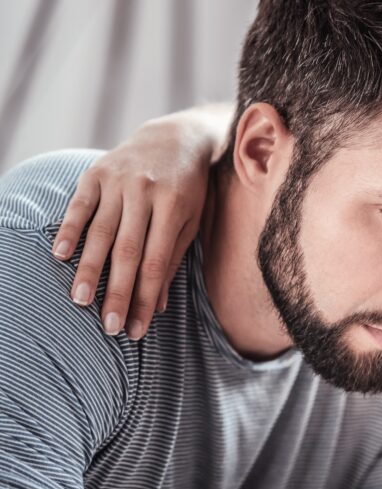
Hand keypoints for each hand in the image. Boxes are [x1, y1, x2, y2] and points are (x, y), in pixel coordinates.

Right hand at [52, 114, 214, 338]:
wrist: (175, 137)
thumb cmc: (189, 188)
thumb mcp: (191, 221)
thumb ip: (172, 259)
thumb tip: (156, 306)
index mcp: (174, 208)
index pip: (156, 263)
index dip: (144, 298)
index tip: (135, 328)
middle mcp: (145, 193)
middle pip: (127, 252)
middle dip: (116, 292)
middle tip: (108, 326)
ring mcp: (119, 181)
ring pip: (100, 232)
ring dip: (89, 268)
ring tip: (79, 300)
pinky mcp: (96, 172)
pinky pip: (80, 205)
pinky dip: (69, 230)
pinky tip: (60, 255)